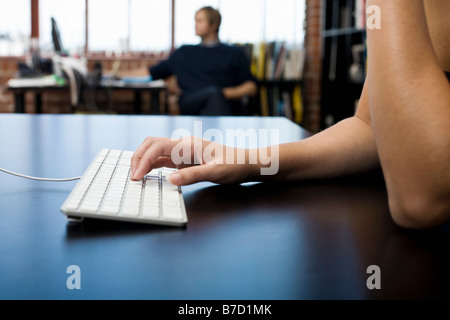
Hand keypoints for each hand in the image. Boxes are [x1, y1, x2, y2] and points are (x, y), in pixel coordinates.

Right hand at [130, 136, 255, 185]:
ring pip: (155, 152)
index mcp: (188, 144)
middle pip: (152, 145)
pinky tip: (147, 176)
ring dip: (143, 162)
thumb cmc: (234, 165)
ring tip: (135, 177)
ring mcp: (182, 152)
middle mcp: (183, 145)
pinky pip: (163, 160)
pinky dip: (152, 166)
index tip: (137, 176)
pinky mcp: (184, 160)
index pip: (158, 147)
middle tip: (132, 176)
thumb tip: (170, 180)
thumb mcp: (216, 172)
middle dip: (138, 157)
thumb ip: (193, 175)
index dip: (144, 160)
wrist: (246, 163)